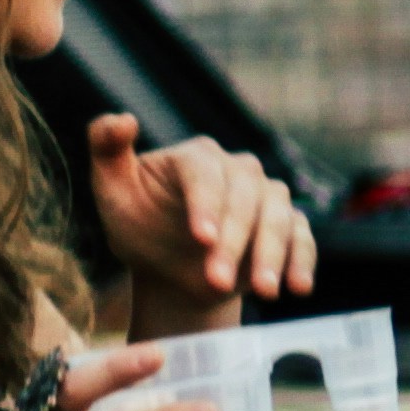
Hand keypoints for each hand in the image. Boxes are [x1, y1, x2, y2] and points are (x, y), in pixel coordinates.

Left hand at [85, 116, 314, 334]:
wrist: (170, 270)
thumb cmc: (137, 226)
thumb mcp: (112, 191)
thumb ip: (107, 150)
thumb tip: (123, 118)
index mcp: (195, 156)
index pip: (205, 174)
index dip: (207, 205)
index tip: (202, 239)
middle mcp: (238, 168)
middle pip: (246, 199)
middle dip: (234, 242)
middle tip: (216, 281)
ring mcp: (267, 196)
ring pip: (278, 217)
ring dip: (271, 255)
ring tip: (263, 293)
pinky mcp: (289, 224)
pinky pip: (302, 238)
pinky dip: (301, 261)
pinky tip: (297, 288)